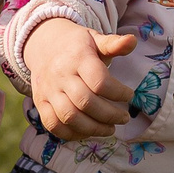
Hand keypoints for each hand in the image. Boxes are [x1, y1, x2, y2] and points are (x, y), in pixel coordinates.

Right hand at [21, 19, 138, 139]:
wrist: (43, 44)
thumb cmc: (77, 45)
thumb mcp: (95, 38)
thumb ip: (114, 44)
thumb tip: (133, 41)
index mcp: (77, 57)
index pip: (99, 81)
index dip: (118, 93)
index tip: (129, 96)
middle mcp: (60, 75)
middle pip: (85, 102)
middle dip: (109, 115)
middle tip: (124, 117)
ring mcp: (48, 90)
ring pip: (69, 117)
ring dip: (93, 128)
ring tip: (110, 129)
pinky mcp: (40, 102)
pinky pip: (53, 125)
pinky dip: (72, 134)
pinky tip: (88, 132)